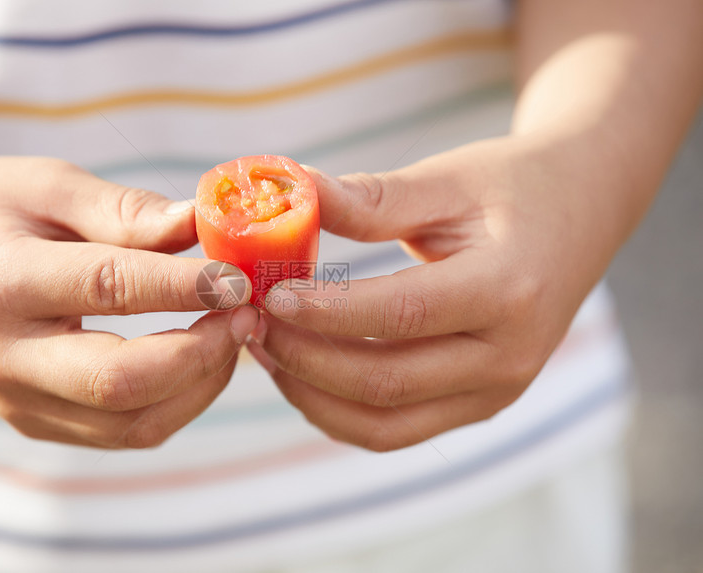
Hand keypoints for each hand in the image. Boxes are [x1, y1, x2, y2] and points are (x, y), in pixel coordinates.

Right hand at [0, 154, 256, 447]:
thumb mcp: (46, 185)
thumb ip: (125, 211)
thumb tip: (204, 224)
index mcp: (0, 283)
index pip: (109, 290)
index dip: (187, 285)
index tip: (243, 275)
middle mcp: (4, 357)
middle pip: (123, 382)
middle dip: (203, 352)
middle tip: (248, 311)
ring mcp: (16, 401)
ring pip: (132, 423)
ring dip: (200, 384)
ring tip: (231, 331)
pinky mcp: (33, 420)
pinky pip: (121, 432)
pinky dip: (175, 402)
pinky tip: (197, 357)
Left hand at [248, 136, 617, 450]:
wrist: (580, 213)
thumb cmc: (513, 187)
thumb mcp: (448, 179)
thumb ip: (372, 198)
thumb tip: (292, 191)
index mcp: (507, 289)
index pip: (399, 316)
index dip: (325, 311)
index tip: (268, 292)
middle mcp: (509, 355)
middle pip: (386, 381)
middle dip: (305, 359)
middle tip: (252, 324)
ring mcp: (498, 390)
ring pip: (386, 423)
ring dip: (314, 395)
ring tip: (267, 350)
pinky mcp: (480, 403)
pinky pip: (398, 429)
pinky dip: (342, 413)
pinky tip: (304, 374)